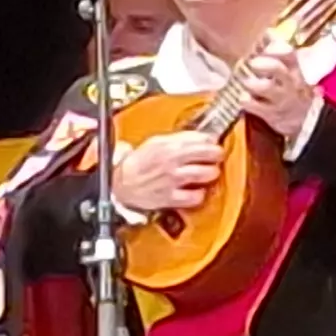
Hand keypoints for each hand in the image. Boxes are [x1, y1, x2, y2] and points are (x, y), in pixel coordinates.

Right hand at [110, 129, 225, 215]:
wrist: (119, 184)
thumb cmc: (137, 164)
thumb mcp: (155, 143)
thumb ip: (177, 140)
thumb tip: (200, 138)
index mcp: (167, 145)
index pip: (200, 138)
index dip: (211, 140)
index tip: (212, 143)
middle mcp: (171, 161)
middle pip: (208, 154)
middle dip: (216, 155)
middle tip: (216, 157)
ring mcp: (172, 179)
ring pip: (206, 174)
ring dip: (211, 173)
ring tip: (209, 173)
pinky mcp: (170, 197)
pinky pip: (195, 197)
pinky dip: (199, 194)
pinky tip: (196, 191)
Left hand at [232, 50, 320, 145]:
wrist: (306, 119)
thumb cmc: (291, 87)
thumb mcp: (290, 69)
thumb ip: (278, 49)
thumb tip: (266, 32)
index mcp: (294, 68)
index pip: (288, 52)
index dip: (273, 46)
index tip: (262, 43)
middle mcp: (289, 82)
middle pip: (277, 68)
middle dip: (262, 63)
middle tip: (252, 63)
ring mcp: (281, 99)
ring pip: (266, 87)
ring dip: (251, 82)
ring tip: (245, 81)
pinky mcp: (271, 114)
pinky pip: (255, 106)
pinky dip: (246, 100)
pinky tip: (243, 97)